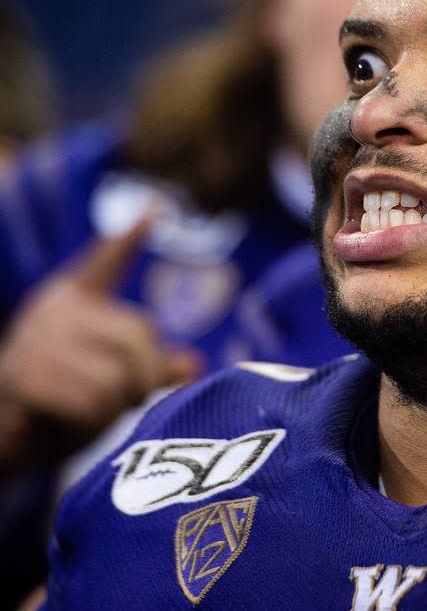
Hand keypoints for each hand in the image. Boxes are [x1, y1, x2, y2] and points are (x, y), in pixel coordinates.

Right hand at [0, 218, 201, 471]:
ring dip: (110, 411)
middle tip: (118, 402)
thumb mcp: (107, 382)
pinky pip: (91, 404)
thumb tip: (194, 364)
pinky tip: (62, 425)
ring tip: (81, 414)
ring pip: (118, 379)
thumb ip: (149, 368)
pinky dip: (88, 426)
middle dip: (141, 382)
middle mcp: (55, 310)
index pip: (105, 263)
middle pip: (138, 339)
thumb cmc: (56, 407)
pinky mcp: (26, 376)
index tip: (156, 208)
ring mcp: (37, 339)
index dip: (128, 238)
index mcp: (73, 301)